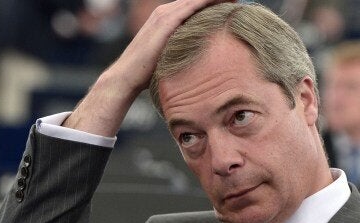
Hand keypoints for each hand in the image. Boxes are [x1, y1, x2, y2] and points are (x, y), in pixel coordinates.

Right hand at [64, 0, 234, 136]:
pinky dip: (208, 1)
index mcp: (167, 19)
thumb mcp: (171, 58)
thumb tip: (203, 65)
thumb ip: (184, 53)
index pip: (195, 5)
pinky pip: (192, 5)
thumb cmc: (148, 74)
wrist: (127, 77)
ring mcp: (165, 15)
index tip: (232, 4)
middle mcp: (165, 12)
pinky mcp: (166, 21)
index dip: (213, 3)